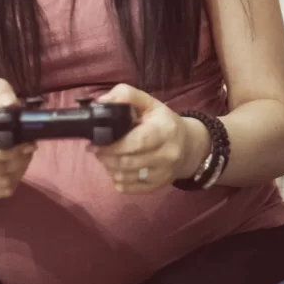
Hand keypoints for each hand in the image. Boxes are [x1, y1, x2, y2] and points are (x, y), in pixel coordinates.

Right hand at [0, 78, 35, 199]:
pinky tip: (17, 167)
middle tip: (29, 148)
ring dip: (19, 170)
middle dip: (19, 159)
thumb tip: (10, 103)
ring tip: (24, 156)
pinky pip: (0, 192)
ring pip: (0, 183)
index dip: (9, 151)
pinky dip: (14, 180)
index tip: (27, 143)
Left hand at [91, 84, 210, 193]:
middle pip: (128, 162)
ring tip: (106, 156)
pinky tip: (117, 168)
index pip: (136, 142)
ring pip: (125, 177)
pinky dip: (117, 179)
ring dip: (109, 167)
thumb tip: (102, 102)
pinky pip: (128, 188)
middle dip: (106, 156)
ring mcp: (163, 174)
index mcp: (165, 130)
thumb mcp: (149, 103)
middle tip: (97, 149)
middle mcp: (167, 154)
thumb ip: (126, 95)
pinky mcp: (157, 187)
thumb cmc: (163, 122)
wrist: (188, 146)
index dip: (113, 145)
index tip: (95, 143)